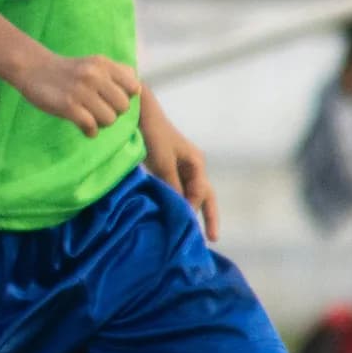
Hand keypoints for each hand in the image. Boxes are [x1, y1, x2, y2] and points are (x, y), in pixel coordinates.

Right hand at [14, 52, 140, 137]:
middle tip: (99, 111)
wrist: (33, 68)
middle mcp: (94, 75)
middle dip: (113, 112)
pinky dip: (90, 131)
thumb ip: (116, 72)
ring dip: (101, 123)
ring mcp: (81, 91)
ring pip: (109, 119)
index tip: (111, 99)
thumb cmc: (67, 70)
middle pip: (122, 106)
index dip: (125, 97)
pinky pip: (91, 127)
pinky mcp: (68, 106)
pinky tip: (84, 128)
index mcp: (103, 64)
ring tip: (91, 119)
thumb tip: (136, 88)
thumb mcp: (93, 63)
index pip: (133, 87)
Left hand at [142, 111, 219, 240]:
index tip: (184, 224)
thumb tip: (181, 209)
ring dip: (190, 210)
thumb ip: (173, 185)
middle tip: (211, 239)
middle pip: (204, 195)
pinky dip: (175, 201)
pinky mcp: (166, 167)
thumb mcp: (163, 162)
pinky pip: (175, 189)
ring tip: (189, 233)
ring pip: (189, 193)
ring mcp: (181, 166)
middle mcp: (192, 166)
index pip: (201, 193)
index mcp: (197, 163)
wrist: (139, 113)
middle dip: (208, 216)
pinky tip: (171, 214)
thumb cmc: (153, 135)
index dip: (195, 210)